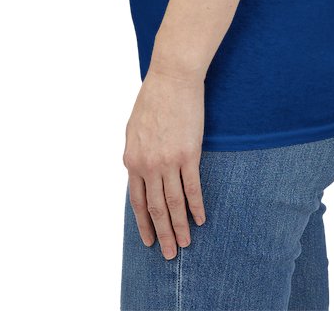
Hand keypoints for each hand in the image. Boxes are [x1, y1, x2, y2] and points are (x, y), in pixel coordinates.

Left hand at [123, 68, 206, 259]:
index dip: (144, 223)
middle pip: (155, 208)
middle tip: (170, 254)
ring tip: (185, 244)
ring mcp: (168, 161)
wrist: (172, 79)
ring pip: (174, 203)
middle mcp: (148, 165)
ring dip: (180, 227)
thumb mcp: (133, 129)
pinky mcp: (189, 154)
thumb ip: (136, 154)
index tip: (150, 241)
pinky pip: (192, 188)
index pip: (137, 200)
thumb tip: (139, 172)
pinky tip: (201, 219)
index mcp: (132, 159)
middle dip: (162, 233)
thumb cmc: (153, 98)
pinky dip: (196, 206)